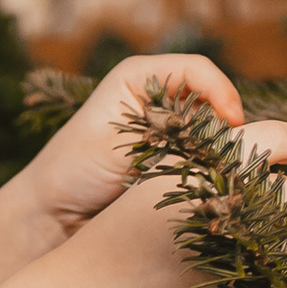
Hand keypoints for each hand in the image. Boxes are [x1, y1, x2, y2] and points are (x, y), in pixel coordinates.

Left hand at [20, 54, 251, 237]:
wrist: (53, 216)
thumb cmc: (74, 170)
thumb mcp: (123, 141)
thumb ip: (174, 132)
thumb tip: (228, 134)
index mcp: (139, 77)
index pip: (198, 71)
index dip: (222, 93)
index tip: (234, 123)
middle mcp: (157, 99)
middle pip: (212, 101)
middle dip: (225, 128)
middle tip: (230, 158)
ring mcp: (168, 133)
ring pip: (214, 135)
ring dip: (221, 154)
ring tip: (222, 175)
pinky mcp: (172, 165)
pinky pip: (205, 162)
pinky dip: (213, 173)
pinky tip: (212, 188)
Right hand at [53, 121, 286, 287]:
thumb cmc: (119, 235)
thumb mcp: (158, 180)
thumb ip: (206, 166)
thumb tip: (256, 160)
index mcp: (208, 165)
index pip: (277, 140)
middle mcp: (229, 200)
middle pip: (283, 191)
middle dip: (274, 199)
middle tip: (247, 209)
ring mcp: (235, 246)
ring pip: (280, 233)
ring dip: (267, 234)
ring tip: (228, 241)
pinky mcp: (233, 287)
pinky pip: (265, 272)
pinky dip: (253, 269)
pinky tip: (216, 272)